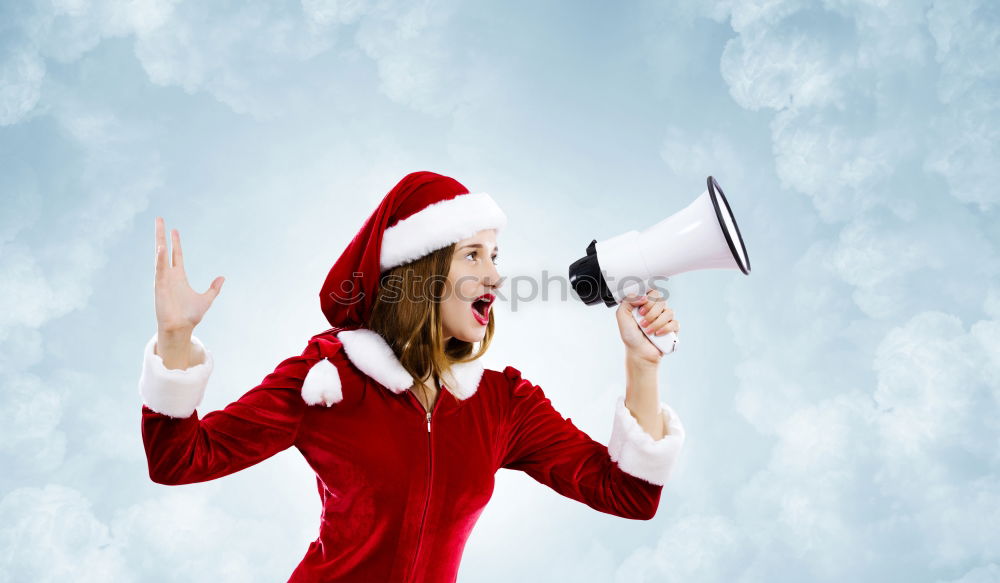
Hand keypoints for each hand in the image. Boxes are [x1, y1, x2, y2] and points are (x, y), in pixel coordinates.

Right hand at [154, 217, 223, 334]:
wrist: (181, 328)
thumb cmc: (190, 316)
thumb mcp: (206, 299)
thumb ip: (214, 289)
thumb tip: (222, 278)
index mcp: (179, 277)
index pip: (177, 255)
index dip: (176, 242)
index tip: (174, 229)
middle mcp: (169, 275)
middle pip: (165, 250)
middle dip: (162, 235)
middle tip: (159, 219)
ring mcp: (163, 279)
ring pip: (160, 256)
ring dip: (159, 242)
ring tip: (160, 227)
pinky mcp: (160, 286)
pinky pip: (159, 270)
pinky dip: (159, 259)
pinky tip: (160, 248)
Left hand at [615, 288, 678, 364]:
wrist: (639, 352)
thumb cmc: (630, 335)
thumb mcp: (622, 317)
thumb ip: (627, 302)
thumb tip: (643, 296)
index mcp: (645, 304)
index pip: (653, 291)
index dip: (649, 298)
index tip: (640, 309)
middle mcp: (656, 309)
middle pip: (662, 300)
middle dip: (651, 312)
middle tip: (642, 322)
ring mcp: (665, 318)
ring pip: (669, 312)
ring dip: (656, 323)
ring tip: (648, 331)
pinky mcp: (673, 328)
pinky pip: (675, 323)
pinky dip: (666, 329)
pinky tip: (657, 334)